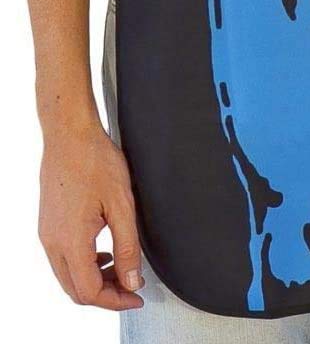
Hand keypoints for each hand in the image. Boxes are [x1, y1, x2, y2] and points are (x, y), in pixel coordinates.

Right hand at [39, 122, 144, 309]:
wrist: (70, 134)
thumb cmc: (95, 161)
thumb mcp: (122, 205)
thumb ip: (128, 247)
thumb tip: (132, 280)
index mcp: (71, 241)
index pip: (90, 292)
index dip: (116, 300)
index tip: (136, 296)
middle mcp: (53, 242)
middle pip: (75, 290)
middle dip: (105, 295)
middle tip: (131, 287)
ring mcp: (47, 234)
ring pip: (67, 276)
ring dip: (93, 280)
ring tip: (120, 268)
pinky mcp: (48, 224)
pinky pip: (62, 258)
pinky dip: (83, 264)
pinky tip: (103, 251)